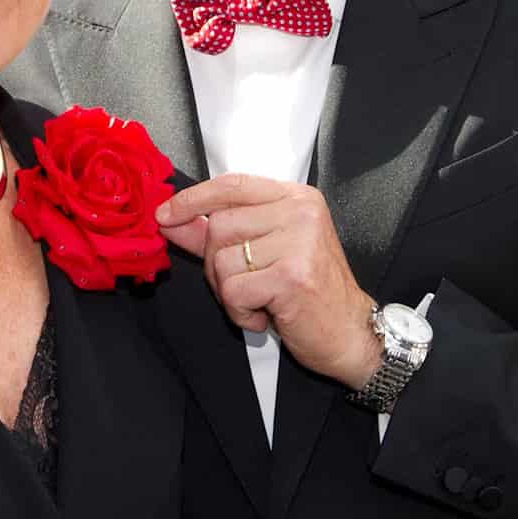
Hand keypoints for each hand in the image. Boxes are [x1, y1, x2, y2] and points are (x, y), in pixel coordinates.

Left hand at [156, 173, 380, 388]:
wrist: (351, 333)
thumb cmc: (310, 292)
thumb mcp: (266, 252)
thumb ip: (219, 232)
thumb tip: (172, 219)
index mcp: (296, 198)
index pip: (232, 185)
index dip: (193, 199)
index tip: (166, 215)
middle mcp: (300, 212)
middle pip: (220, 226)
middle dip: (216, 264)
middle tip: (243, 286)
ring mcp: (299, 242)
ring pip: (222, 261)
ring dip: (229, 293)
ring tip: (260, 300)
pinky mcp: (292, 275)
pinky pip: (234, 290)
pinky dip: (240, 312)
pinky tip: (265, 315)